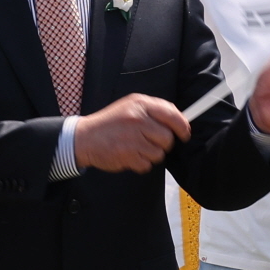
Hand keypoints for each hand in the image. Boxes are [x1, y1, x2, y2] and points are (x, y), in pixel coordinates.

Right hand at [69, 93, 190, 173]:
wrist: (84, 137)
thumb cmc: (110, 123)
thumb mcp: (130, 107)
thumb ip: (153, 112)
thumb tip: (179, 122)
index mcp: (140, 104)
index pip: (172, 114)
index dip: (182, 126)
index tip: (184, 134)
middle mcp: (138, 119)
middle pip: (168, 138)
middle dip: (162, 143)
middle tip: (148, 142)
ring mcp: (133, 137)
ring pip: (158, 153)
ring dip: (150, 154)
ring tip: (135, 147)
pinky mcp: (128, 155)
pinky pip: (147, 165)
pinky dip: (140, 163)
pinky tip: (128, 155)